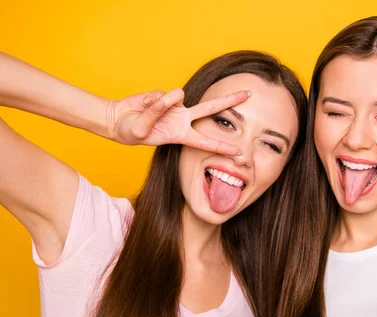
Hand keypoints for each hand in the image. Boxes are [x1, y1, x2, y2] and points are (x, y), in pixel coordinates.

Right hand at [105, 88, 249, 155]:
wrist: (118, 120)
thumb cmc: (131, 131)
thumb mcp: (141, 130)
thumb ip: (156, 113)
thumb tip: (170, 97)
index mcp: (180, 135)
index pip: (205, 141)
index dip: (221, 147)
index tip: (239, 152)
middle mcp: (182, 119)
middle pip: (211, 108)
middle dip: (230, 101)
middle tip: (248, 94)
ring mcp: (174, 105)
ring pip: (177, 96)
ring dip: (161, 103)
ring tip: (146, 112)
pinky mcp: (164, 94)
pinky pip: (159, 94)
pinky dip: (149, 100)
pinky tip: (142, 105)